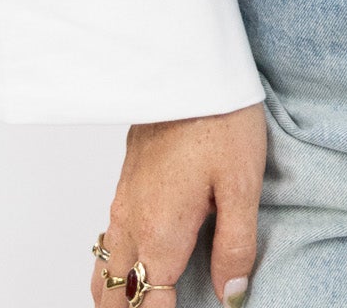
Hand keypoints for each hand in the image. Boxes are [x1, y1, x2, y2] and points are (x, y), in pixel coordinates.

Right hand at [91, 102, 266, 306]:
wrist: (188, 62)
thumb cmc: (220, 118)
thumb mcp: (241, 185)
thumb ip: (235, 247)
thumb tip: (229, 296)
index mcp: (161, 233)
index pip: (149, 305)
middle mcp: (133, 222)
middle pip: (116, 295)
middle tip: (158, 307)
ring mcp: (123, 201)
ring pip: (104, 269)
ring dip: (118, 293)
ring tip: (138, 301)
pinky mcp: (125, 180)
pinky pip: (107, 238)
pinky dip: (114, 264)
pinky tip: (135, 261)